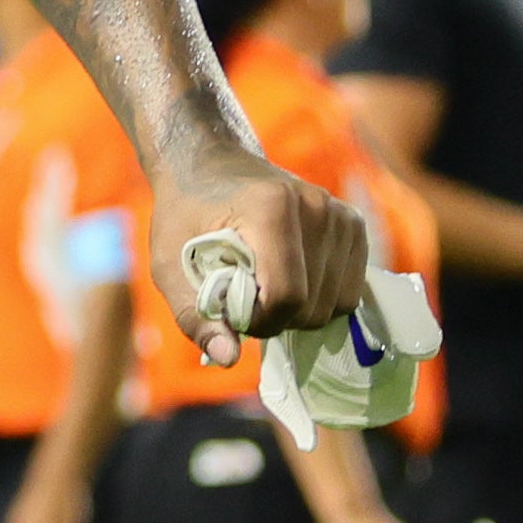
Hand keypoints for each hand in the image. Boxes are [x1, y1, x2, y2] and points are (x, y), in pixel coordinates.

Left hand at [149, 143, 367, 365]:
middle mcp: (315, 206)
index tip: (230, 309)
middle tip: (243, 293)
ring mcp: (340, 214)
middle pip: (314, 306)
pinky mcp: (354, 224)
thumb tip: (227, 359)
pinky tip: (291, 276)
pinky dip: (322, 297)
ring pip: (338, 304)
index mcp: (270, 208)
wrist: (206, 162)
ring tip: (265, 283)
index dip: (258, 320)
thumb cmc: (184, 214)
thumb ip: (195, 314)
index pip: (287, 296)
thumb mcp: (168, 263)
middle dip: (277, 317)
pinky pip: (351, 289)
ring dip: (300, 310)